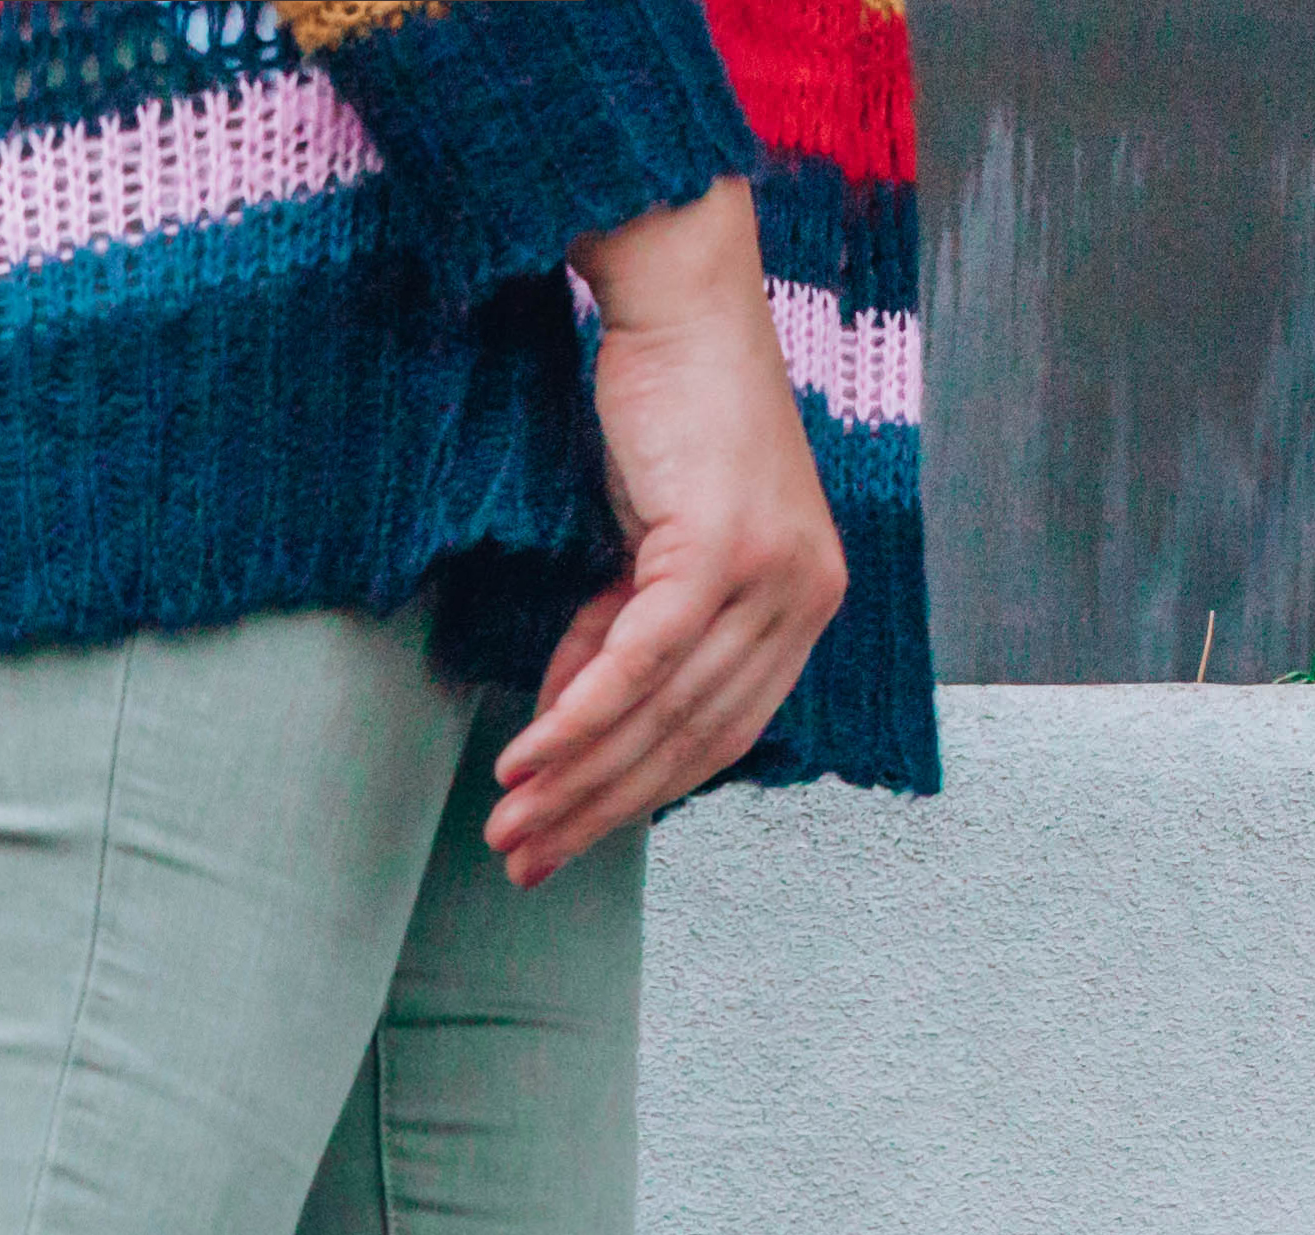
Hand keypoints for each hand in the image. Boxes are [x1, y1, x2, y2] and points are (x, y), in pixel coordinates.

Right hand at [485, 179, 845, 889]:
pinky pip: (642, 662)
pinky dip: (578, 717)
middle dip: (597, 810)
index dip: (635, 800)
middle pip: (690, 741)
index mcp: (803, 603)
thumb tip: (568, 722)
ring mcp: (774, 573)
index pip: (717, 737)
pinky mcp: (723, 548)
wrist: (679, 299)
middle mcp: (806, 596)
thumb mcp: (648, 546)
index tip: (562, 845)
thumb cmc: (665, 409)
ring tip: (508, 823)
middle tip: (522, 856)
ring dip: (575, 778)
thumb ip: (621, 636)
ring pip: (663, 712)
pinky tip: (526, 759)